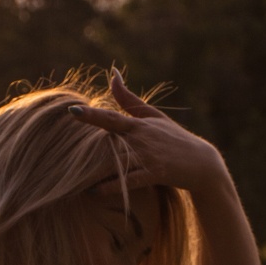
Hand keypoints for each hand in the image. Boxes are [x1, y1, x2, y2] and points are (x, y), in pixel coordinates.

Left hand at [69, 68, 227, 196]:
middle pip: (111, 138)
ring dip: (96, 169)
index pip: (111, 117)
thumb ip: (128, 99)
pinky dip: (112, 186)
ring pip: (118, 161)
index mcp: (139, 124)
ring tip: (72, 176)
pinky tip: (94, 191)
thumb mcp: (152, 116)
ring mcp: (149, 156)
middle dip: (89, 141)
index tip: (72, 111)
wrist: (201, 163)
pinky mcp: (156, 173)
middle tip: (64, 143)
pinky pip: (130, 180)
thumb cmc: (173, 138)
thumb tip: (112, 73)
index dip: (91, 115)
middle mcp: (142, 138)